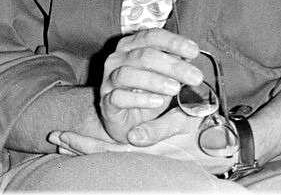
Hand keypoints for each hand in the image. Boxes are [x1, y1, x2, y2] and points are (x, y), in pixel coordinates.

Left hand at [49, 109, 235, 175]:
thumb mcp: (182, 125)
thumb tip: (134, 136)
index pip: (106, 151)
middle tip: (55, 138)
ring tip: (67, 141)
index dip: (83, 144)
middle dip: (78, 147)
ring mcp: (146, 155)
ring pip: (109, 154)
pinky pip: (122, 151)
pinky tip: (97, 139)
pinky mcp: (152, 152)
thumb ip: (158, 130)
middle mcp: (141, 155)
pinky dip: (105, 145)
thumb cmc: (204, 130)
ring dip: (88, 147)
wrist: (224, 141)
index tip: (61, 136)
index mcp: (146, 150)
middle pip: (102, 156)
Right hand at [99, 28, 202, 142]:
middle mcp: (118, 58)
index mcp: (132, 45)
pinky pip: (119, 97)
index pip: (152, 36)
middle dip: (172, 65)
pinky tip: (157, 102)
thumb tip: (189, 57)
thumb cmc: (147, 94)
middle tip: (195, 77)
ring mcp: (109, 79)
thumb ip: (174, 66)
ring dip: (155, 81)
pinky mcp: (106, 101)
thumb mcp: (164, 78)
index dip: (173, 42)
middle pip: (144, 55)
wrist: (127, 123)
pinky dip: (139, 99)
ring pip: (128, 74)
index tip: (194, 52)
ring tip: (175, 89)